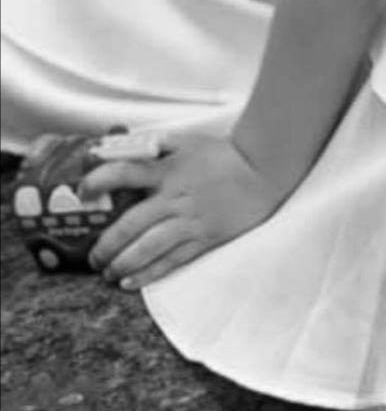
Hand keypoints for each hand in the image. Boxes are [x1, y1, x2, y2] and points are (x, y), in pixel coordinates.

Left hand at [81, 129, 284, 288]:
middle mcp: (175, 197)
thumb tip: (126, 147)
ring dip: (121, 263)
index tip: (83, 191)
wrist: (262, 171)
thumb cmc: (225, 154)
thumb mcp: (189, 141)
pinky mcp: (204, 238)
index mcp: (169, 170)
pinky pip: (171, 260)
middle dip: (105, 244)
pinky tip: (130, 282)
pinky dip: (148, 274)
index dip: (99, 181)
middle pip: (130, 224)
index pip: (126, 173)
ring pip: (147, 248)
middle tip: (93, 256)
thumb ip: (158, 145)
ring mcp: (189, 220)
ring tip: (107, 272)